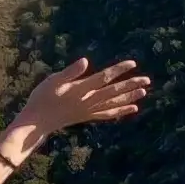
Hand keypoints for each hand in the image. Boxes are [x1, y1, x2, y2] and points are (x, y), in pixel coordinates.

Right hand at [11, 58, 149, 137]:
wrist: (37, 122)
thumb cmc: (42, 97)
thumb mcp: (53, 80)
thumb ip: (70, 72)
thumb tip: (85, 61)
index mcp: (80, 89)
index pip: (104, 78)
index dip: (119, 70)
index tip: (132, 64)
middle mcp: (88, 101)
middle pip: (113, 92)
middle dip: (130, 85)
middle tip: (147, 80)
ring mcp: (89, 110)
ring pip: (113, 103)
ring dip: (129, 97)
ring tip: (144, 92)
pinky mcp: (88, 116)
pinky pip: (108, 114)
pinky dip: (121, 110)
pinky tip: (132, 108)